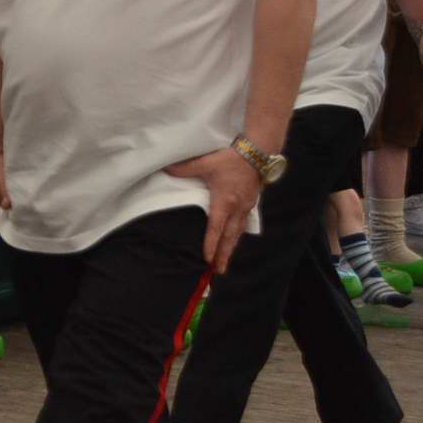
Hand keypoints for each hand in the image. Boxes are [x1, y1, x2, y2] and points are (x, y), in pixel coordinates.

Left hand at [164, 147, 260, 273]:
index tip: (207, 259)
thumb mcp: (205, 162)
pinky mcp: (251, 203)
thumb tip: (164, 168)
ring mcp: (246, 207)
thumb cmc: (231, 159)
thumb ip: (184, 168)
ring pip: (238, 232)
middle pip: (229, 237)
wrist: (258, 152)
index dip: (211, 244)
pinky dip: (237, 235)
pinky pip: (243, 224)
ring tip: (225, 261)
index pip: (216, 228)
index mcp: (224, 202)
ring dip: (231, 248)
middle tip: (218, 271)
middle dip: (223, 255)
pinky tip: (234, 239)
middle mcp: (237, 208)